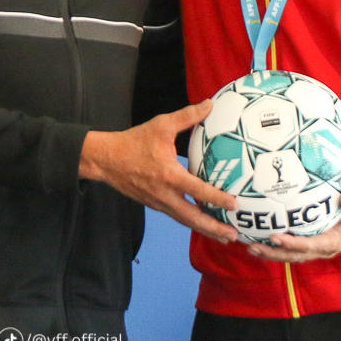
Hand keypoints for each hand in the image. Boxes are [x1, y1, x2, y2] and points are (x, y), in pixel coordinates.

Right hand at [80, 101, 237, 242]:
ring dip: (205, 230)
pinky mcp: (154, 205)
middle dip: (214, 228)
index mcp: (169, 175)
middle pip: (193, 218)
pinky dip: (191, 222)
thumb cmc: (133, 141)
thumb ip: (187, 117)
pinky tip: (202, 222)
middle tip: (234, 234)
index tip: (235, 204)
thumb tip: (209, 105)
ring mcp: (158, 202)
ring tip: (224, 236)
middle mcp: (165, 194)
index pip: (198, 191)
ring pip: (185, 221)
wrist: (105, 160)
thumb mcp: (161, 125)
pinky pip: (176, 216)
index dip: (218, 198)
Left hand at [245, 189, 340, 262]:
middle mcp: (326, 248)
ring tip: (251, 247)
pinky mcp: (316, 242)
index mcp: (336, 241)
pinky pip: (295, 247)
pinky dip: (279, 246)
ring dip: (272, 253)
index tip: (276, 238)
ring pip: (293, 254)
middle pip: (296, 255)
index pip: (311, 245)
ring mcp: (320, 247)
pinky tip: (262, 239)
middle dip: (275, 253)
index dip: (293, 244)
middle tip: (253, 247)